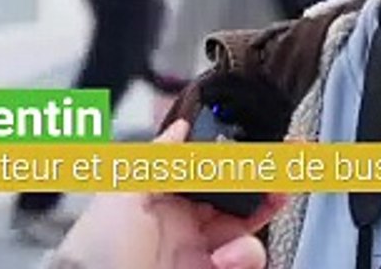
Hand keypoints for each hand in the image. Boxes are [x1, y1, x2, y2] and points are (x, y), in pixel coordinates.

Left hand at [53, 120, 286, 268]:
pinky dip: (245, 260)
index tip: (269, 149)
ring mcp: (200, 256)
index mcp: (166, 199)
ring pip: (249, 237)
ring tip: (232, 246)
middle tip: (283, 181)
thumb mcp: (121, 192)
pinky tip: (224, 260)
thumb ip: (156, 156)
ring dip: (252, 238)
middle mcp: (187, 227)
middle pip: (241, 203)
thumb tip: (181, 126)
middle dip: (267, 189)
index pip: (214, 173)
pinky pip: (247, 264)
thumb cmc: (97, 251)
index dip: (243, 161)